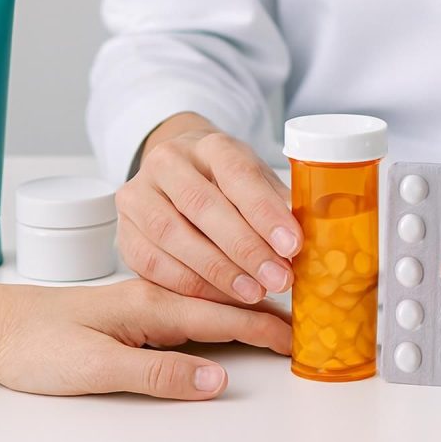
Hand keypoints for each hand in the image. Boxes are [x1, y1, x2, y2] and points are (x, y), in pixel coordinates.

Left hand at [0, 279, 290, 399]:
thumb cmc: (34, 345)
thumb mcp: (95, 367)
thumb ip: (157, 373)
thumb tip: (214, 381)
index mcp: (148, 306)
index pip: (220, 317)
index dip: (263, 329)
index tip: (299, 338)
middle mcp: (149, 297)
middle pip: (222, 305)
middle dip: (266, 315)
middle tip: (306, 326)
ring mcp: (139, 302)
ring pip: (206, 304)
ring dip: (244, 311)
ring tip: (277, 320)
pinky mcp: (128, 312)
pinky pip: (186, 310)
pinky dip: (214, 314)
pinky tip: (221, 319)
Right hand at [115, 113, 302, 304]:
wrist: (175, 173)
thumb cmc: (224, 182)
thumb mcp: (255, 180)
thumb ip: (278, 204)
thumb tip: (316, 238)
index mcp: (208, 144)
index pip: (237, 174)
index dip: (265, 212)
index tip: (293, 245)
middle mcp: (166, 162)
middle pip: (202, 205)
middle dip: (245, 248)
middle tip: (279, 279)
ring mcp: (138, 194)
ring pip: (173, 236)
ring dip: (217, 271)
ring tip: (254, 293)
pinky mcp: (124, 230)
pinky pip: (152, 263)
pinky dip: (188, 285)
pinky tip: (218, 298)